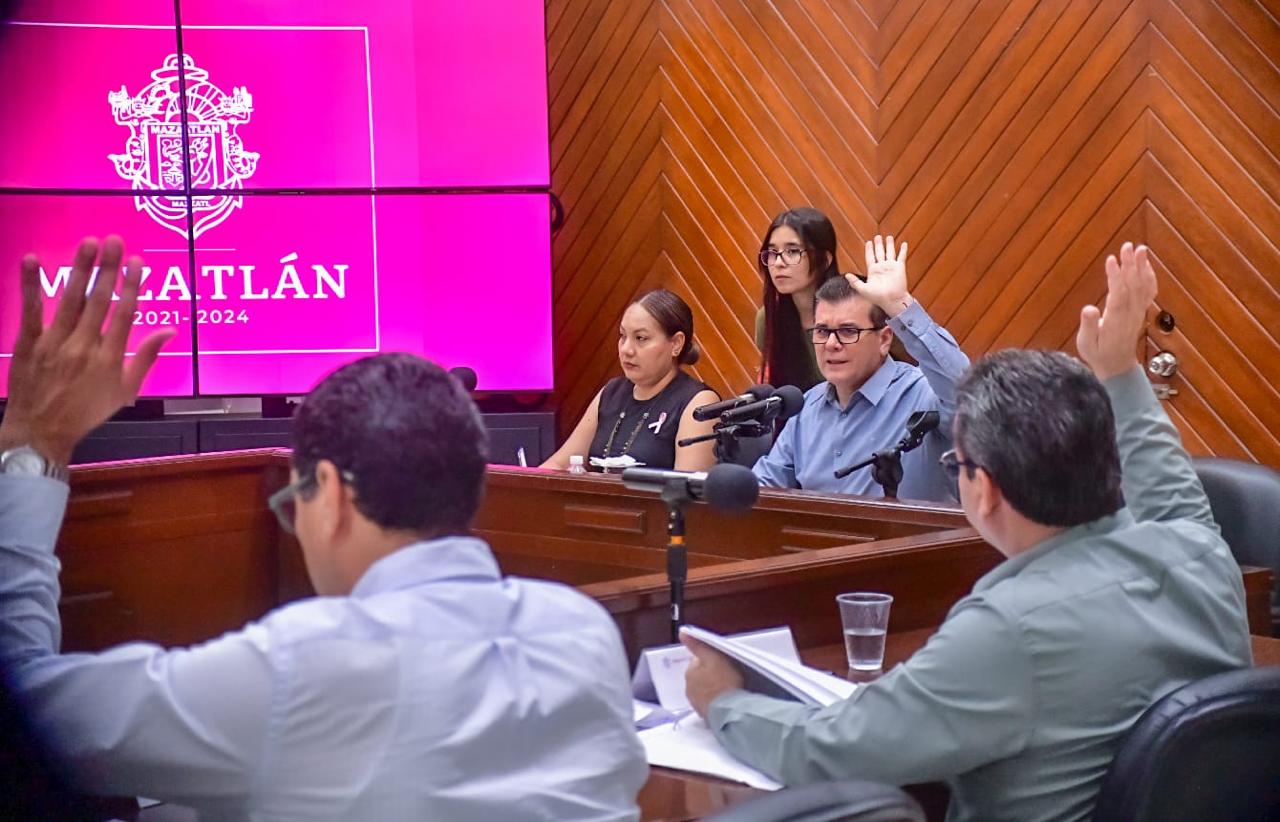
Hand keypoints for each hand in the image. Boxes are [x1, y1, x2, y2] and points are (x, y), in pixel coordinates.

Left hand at [0, 236, 175, 464]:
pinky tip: (33, 259)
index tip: (137, 262)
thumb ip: (146, 357)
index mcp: (110, 358)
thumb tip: (170, 331)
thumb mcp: (125, 391)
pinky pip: (30, 310)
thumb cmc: (86, 413)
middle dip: (108, 268)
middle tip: (114, 240)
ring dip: (80, 268)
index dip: (132, 285)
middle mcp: (84, 346)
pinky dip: (31, 284)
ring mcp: (54, 343)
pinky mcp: (28, 343)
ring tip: (89, 243)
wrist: (40, 432)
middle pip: (99, 300)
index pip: (124, 314)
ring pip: (69, 299)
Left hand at [681, 632, 744, 717]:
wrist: (731, 711)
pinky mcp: (704, 716)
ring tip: (726, 690)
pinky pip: (709, 704)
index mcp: (690, 673)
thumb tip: (682, 633)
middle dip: (709, 676)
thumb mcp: (713, 657)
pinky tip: (724, 701)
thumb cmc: (724, 682)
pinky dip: (715, 702)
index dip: (711, 661)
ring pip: (703, 691)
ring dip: (711, 690)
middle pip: (700, 677)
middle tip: (725, 677)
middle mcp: (689, 689)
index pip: (698, 662)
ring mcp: (696, 704)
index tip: (722, 664)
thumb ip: (697, 645)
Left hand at [850, 235, 912, 317]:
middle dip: (878, 245)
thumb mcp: (863, 289)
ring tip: (889, 237)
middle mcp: (882, 267)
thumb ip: (855, 282)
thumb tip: (846, 275)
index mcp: (873, 271)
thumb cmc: (878, 297)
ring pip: (890, 252)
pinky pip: (901, 256)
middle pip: (879, 253)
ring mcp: (891, 266)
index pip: (870, 257)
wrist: (892, 300)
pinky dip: (903, 250)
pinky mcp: (900, 267)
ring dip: (889, 245)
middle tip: (877, 237)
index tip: (868, 242)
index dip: (869, 250)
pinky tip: (903, 243)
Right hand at [1076, 242, 1156, 381]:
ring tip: (1140, 249)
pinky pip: (1148, 292)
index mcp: (1115, 321)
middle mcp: (1130, 314)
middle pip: (1133, 286)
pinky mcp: (1140, 311)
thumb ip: (1089, 327)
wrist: (1118, 367)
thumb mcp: (1086, 345)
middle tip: (1128, 246)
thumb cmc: (1098, 354)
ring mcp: (1138, 312)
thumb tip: (1089, 309)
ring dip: (1142, 267)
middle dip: (1131, 265)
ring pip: (1143, 286)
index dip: (1116, 277)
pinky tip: (1146, 265)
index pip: (1118, 294)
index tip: (1112, 259)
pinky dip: (1149, 277)